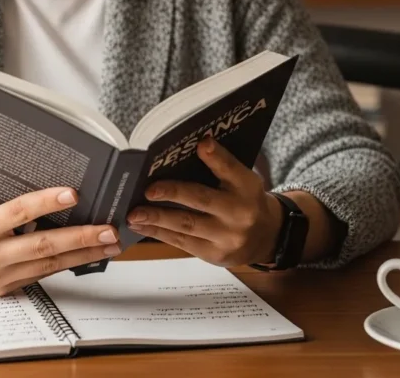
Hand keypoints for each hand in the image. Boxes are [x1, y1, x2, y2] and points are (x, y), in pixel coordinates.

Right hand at [0, 187, 121, 296]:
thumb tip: (33, 183)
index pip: (19, 212)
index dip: (47, 201)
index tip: (73, 193)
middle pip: (43, 246)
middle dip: (82, 238)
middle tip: (109, 229)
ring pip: (47, 265)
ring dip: (81, 255)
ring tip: (107, 245)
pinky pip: (37, 275)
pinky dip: (61, 265)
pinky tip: (82, 257)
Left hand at [126, 137, 282, 266]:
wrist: (266, 237)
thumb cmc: (245, 201)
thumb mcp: (242, 180)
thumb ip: (220, 166)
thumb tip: (186, 151)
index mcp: (247, 186)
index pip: (231, 168)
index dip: (216, 156)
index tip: (201, 144)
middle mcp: (239, 212)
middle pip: (202, 200)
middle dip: (172, 194)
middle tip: (148, 190)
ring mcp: (227, 237)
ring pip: (187, 225)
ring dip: (157, 219)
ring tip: (134, 214)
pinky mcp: (214, 254)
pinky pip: (182, 242)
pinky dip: (158, 233)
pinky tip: (141, 226)